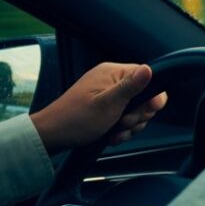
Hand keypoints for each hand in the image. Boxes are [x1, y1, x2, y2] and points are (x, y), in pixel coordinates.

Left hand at [30, 63, 168, 151]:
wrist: (52, 136)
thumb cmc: (76, 120)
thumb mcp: (108, 104)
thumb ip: (131, 87)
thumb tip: (149, 69)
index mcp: (111, 73)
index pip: (145, 76)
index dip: (152, 94)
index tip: (151, 109)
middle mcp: (110, 81)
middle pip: (143, 95)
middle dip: (138, 114)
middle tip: (125, 122)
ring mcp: (107, 94)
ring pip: (135, 110)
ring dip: (130, 125)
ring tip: (116, 132)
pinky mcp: (104, 108)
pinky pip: (123, 117)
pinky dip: (121, 129)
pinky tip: (112, 135)